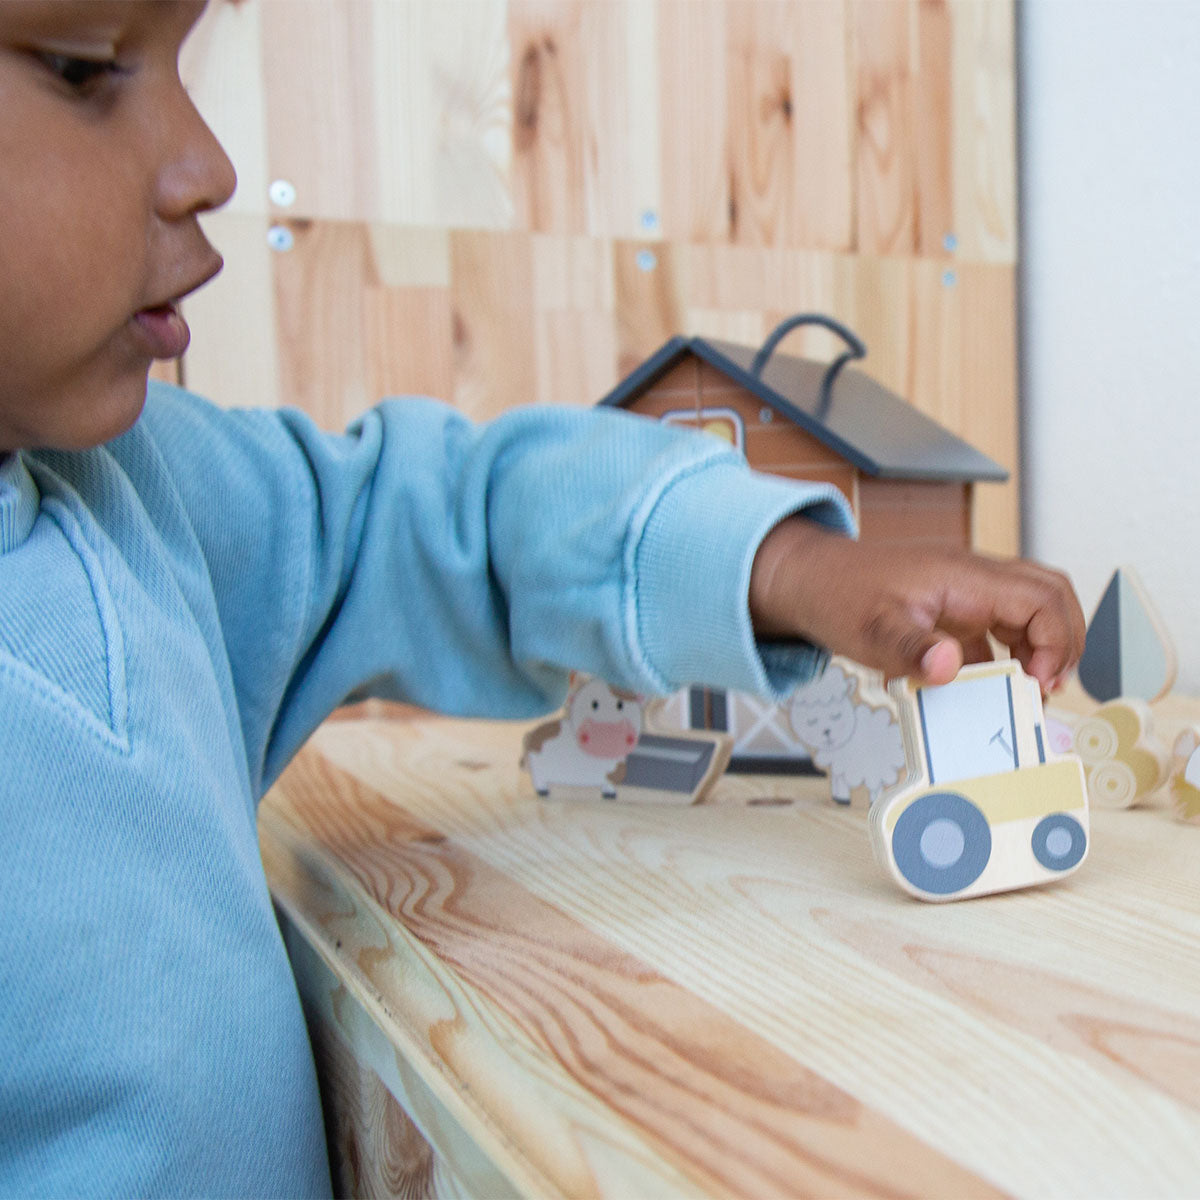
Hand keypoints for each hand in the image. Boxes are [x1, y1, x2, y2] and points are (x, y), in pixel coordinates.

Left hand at [748, 517, 1085, 689]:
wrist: (807, 578)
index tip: (1038, 682)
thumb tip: (949, 667)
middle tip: (1047, 687)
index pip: (1041, 598)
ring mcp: (965, 590)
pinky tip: (986, 687)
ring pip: (1029, 608)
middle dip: (1064, 641)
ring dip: (1039, 648)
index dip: (1056, 642)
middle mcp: (973, 578)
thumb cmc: (837, 594)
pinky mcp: (952, 607)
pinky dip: (1005, 656)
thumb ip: (910, 650)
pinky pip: (997, 626)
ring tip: (1027, 690)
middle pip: (1050, 594)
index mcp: (964, 577)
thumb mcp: (869, 629)